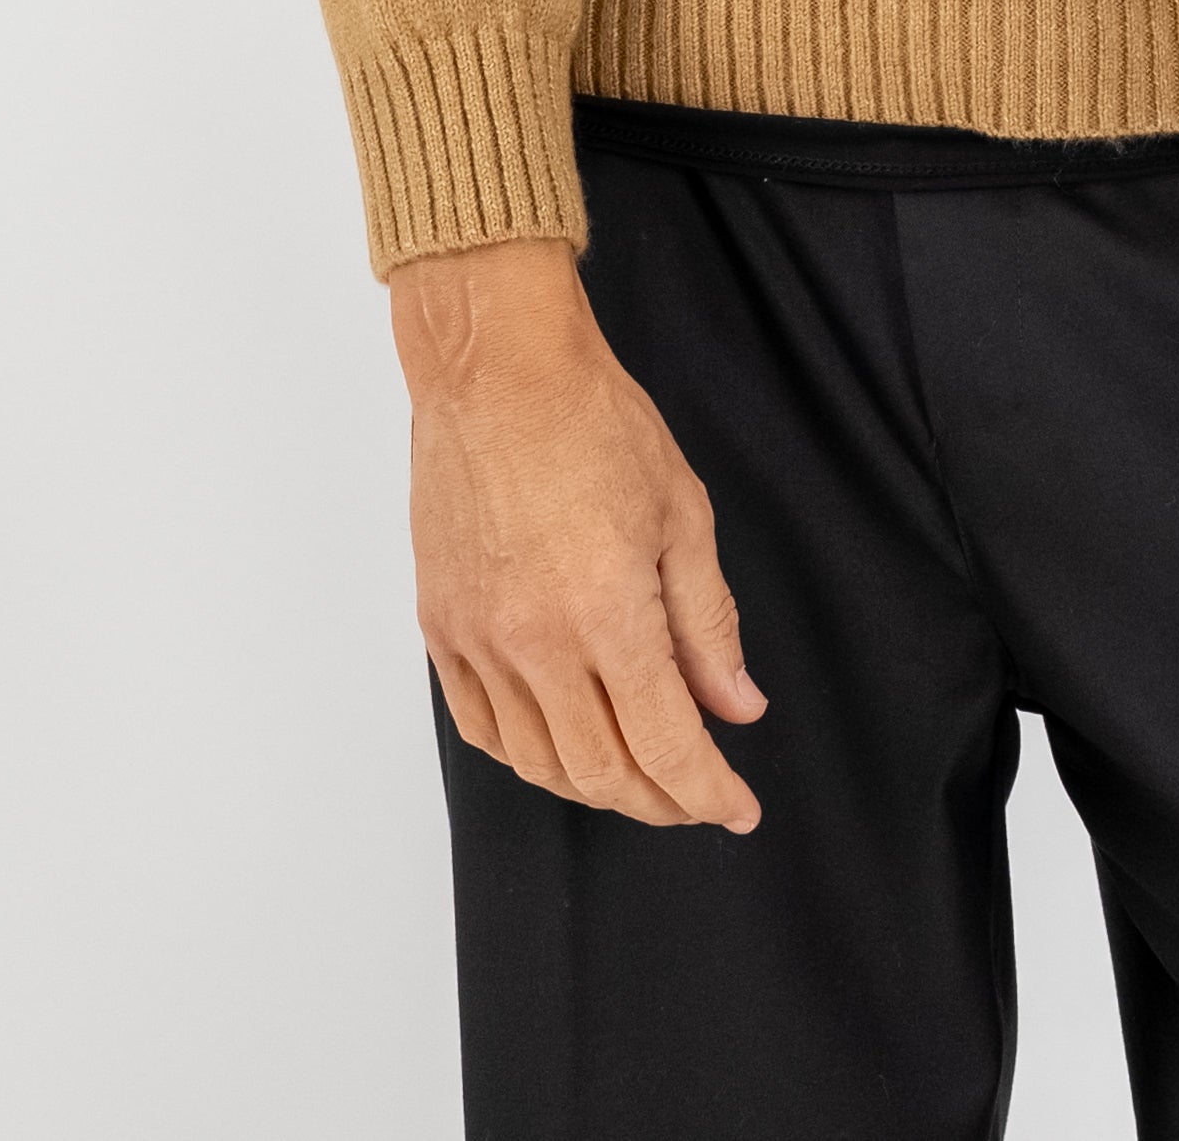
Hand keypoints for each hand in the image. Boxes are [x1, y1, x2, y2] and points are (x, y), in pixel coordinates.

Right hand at [394, 237, 765, 830]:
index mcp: (606, 614)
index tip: (738, 809)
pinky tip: (559, 746)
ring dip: (596, 784)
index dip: (707, 793)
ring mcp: (478, 640)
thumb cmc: (594, 420)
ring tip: (638, 773)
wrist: (496, 369)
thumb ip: (708, 623)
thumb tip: (737, 706)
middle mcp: (535, 643)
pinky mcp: (440, 626)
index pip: (665, 746)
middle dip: (660, 799)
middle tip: (697, 795)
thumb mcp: (681, 513)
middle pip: (601, 771)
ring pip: (539, 762)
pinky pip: (480, 727)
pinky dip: (526, 754)